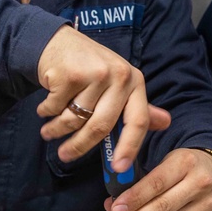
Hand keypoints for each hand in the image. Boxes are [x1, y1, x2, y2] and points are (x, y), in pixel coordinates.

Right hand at [37, 25, 170, 166]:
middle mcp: (120, 76)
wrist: (58, 42)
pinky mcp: (71, 73)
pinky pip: (56, 108)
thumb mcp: (118, 84)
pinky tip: (46, 106)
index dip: (130, 148)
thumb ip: (137, 107)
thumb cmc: (90, 68)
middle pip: (102, 126)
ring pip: (75, 119)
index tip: (118, 168)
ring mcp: (96, 73)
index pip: (139, 121)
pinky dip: (47, 112)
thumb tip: (165, 123)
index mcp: (135, 82)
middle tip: (64, 155)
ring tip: (48, 131)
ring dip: (56, 130)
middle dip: (79, 146)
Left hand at [104, 148, 211, 210]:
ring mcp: (205, 206)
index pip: (157, 183)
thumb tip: (113, 204)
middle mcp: (199, 184)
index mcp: (185, 163)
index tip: (116, 209)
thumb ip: (140, 181)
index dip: (134, 198)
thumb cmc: (184, 165)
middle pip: (163, 207)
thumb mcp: (165, 162)